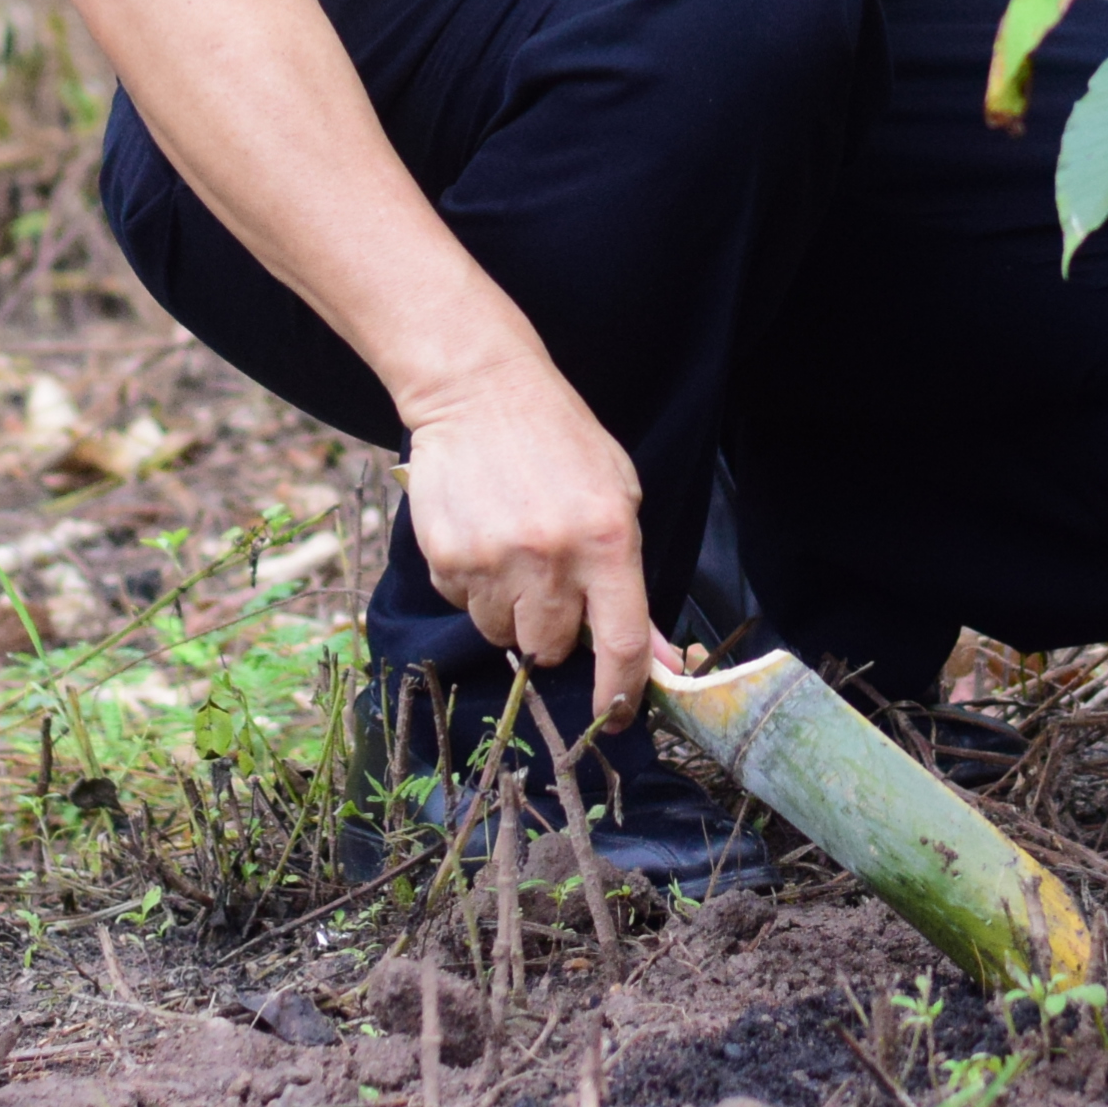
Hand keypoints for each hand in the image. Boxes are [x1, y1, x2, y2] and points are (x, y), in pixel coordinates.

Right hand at [398, 360, 675, 730]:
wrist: (479, 390)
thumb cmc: (561, 442)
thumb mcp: (617, 496)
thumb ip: (633, 582)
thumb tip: (660, 660)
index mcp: (607, 540)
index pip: (622, 642)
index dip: (622, 691)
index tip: (616, 716)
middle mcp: (551, 557)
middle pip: (552, 648)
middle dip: (555, 630)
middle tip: (551, 582)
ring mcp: (493, 559)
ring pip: (503, 633)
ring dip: (510, 608)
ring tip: (513, 548)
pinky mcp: (447, 556)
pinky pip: (463, 604)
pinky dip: (473, 585)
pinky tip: (481, 535)